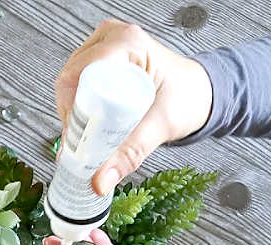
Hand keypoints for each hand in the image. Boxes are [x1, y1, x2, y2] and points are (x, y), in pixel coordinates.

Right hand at [55, 19, 212, 195]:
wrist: (201, 93)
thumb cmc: (189, 98)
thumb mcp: (162, 126)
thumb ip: (130, 154)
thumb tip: (99, 181)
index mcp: (128, 43)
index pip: (82, 75)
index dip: (75, 110)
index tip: (80, 142)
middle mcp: (111, 38)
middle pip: (70, 81)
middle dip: (73, 117)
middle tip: (83, 148)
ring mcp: (102, 46)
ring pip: (69, 85)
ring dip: (75, 115)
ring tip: (88, 140)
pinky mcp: (99, 60)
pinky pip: (76, 86)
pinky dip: (79, 110)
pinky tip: (89, 128)